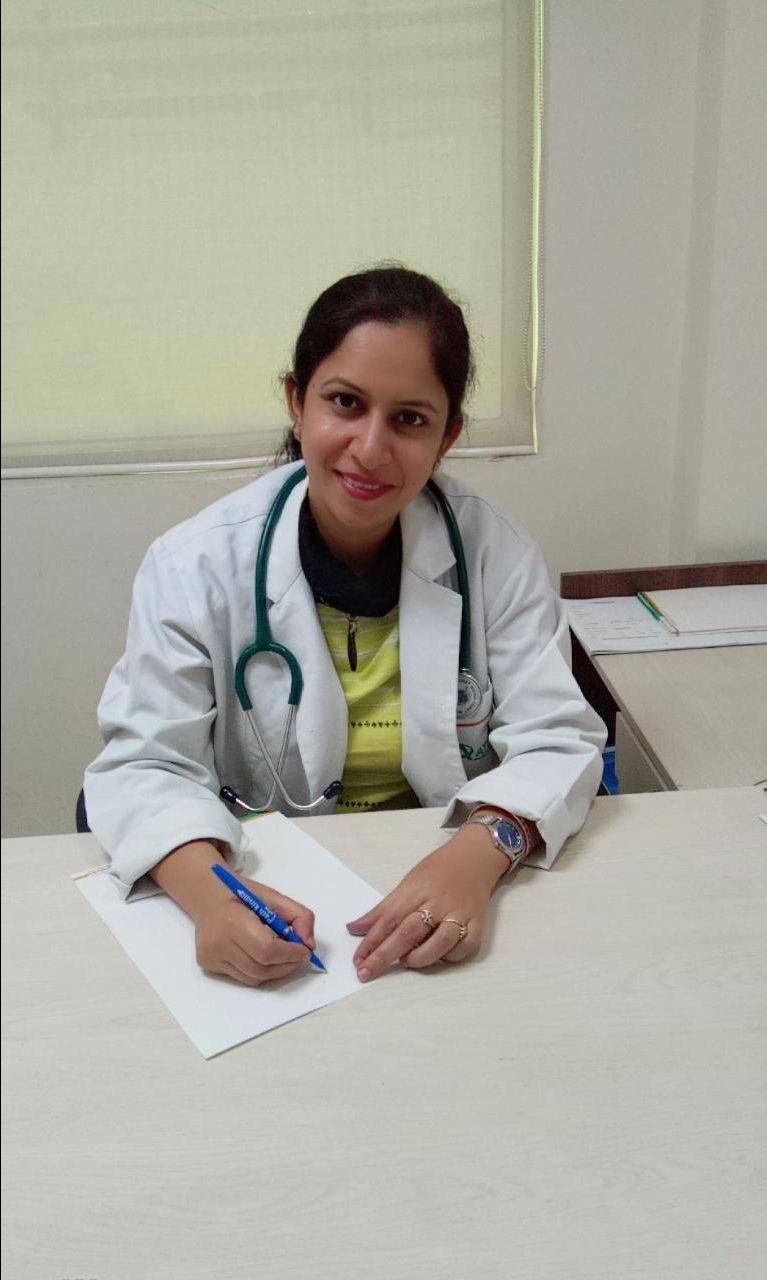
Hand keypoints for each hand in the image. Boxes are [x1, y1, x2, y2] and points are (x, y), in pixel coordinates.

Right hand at [195, 875, 316, 986]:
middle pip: (261, 969)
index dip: (290, 954)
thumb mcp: (274, 897)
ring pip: (253, 978)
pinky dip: (257, 971)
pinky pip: (242, 977)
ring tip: (281, 955)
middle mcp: (218, 942)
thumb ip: (299, 916)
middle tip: (298, 957)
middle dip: (286, 965)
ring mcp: (210, 957)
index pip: (267, 950)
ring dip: (274, 971)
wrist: (207, 897)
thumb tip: (309, 945)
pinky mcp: (208, 965)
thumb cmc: (242, 896)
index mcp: (233, 920)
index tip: (304, 951)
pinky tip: (259, 955)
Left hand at [346, 827, 509, 982]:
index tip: (357, 960)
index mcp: (417, 889)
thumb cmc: (438, 870)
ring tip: (405, 961)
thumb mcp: (408, 883)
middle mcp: (439, 902)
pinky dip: (449, 957)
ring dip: (419, 957)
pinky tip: (437, 957)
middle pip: (409, 932)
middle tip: (366, 972)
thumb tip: (355, 928)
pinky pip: (464, 948)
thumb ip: (384, 909)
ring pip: (440, 942)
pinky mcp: (478, 924)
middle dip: (384, 956)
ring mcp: (460, 914)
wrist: (476, 857)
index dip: (371, 940)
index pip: (390, 917)